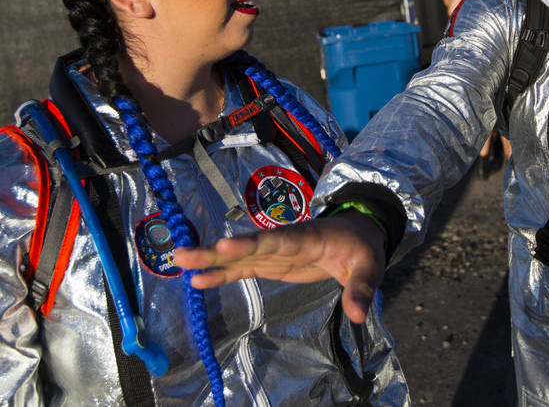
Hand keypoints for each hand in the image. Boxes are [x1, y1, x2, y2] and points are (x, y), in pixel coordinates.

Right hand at [171, 213, 385, 323]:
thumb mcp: (370, 266)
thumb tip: (358, 314)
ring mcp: (275, 252)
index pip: (277, 240)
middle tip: (183, 252)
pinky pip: (242, 269)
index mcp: (308, 236)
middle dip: (217, 250)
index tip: (224, 246)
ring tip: (178, 260)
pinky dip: (221, 274)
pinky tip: (197, 280)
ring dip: (210, 259)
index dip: (250, 243)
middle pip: (248, 245)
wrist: (357, 233)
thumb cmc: (362, 248)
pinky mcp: (271, 264)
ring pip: (238, 255)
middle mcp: (284, 241)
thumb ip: (362, 288)